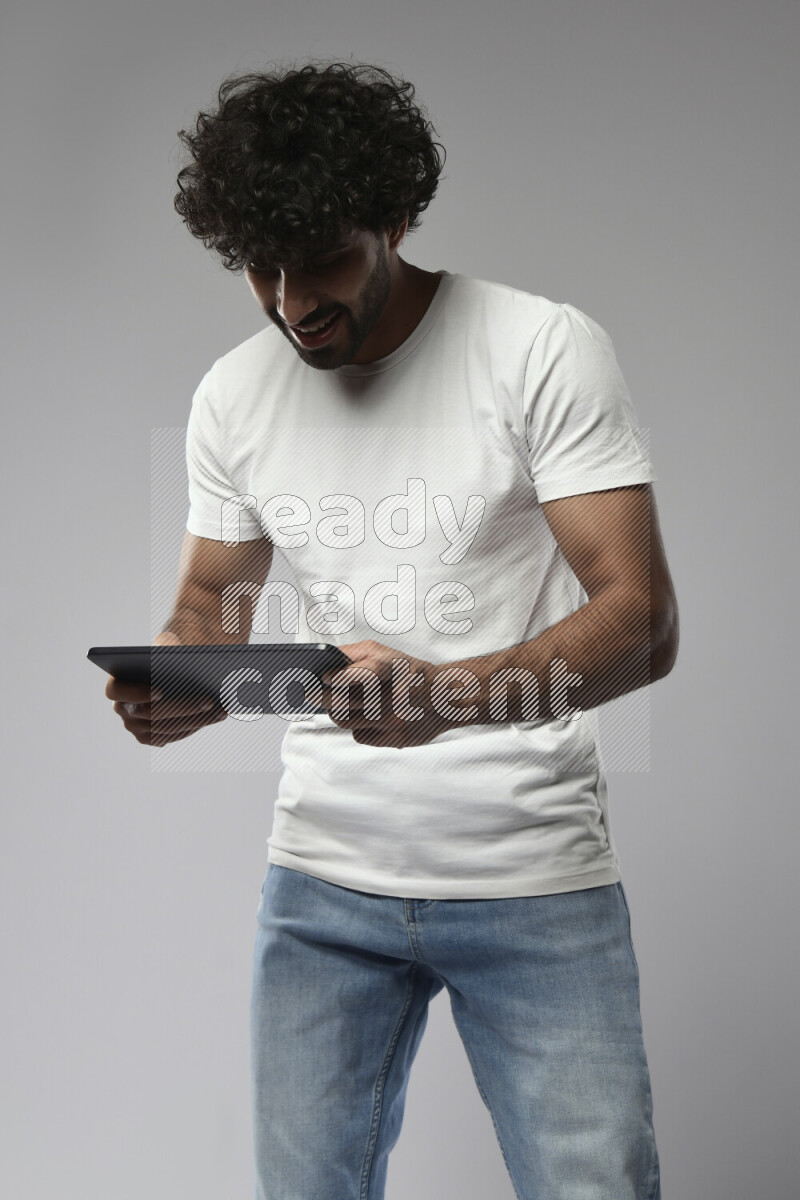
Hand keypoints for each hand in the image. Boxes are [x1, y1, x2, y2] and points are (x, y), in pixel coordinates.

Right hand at [105, 631, 227, 747]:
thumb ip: (168, 645)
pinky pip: (177, 733)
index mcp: (116, 684)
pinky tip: (219, 714)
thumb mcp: (168, 643)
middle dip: (182, 707)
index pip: (115, 691)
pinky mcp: (155, 736)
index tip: (160, 690)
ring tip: (222, 707)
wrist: (173, 666)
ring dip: (197, 718)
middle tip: (208, 700)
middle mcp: (122, 710)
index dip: (135, 692)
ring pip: (167, 728)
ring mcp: (137, 727)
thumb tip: (182, 654)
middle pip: (150, 714)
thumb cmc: (167, 652)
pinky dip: (199, 723)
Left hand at [319, 639, 450, 748]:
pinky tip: (365, 717)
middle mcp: (395, 696)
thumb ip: (354, 655)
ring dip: (337, 711)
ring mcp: (395, 720)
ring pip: (347, 720)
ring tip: (336, 703)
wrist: (446, 698)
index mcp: (394, 669)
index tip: (323, 677)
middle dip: (323, 697)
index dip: (341, 676)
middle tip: (309, 693)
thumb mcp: (386, 653)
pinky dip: (357, 726)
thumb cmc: (410, 672)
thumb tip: (324, 663)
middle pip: (347, 702)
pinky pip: (360, 735)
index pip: (365, 673)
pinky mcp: (396, 738)